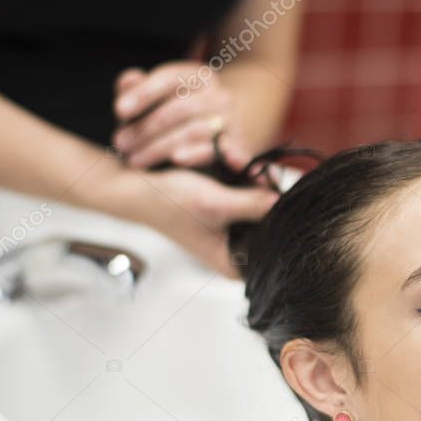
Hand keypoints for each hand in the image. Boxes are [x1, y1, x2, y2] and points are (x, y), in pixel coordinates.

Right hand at [104, 165, 278, 277]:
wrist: (136, 187)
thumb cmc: (168, 202)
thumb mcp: (213, 204)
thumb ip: (252, 205)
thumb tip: (284, 203)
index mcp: (234, 263)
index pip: (275, 244)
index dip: (278, 216)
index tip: (269, 187)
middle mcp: (238, 252)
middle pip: (270, 221)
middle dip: (260, 189)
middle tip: (244, 165)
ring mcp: (235, 231)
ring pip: (261, 203)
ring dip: (250, 176)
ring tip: (230, 157)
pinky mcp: (230, 213)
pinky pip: (249, 192)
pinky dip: (241, 175)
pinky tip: (228, 158)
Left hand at [111, 62, 251, 170]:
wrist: (223, 129)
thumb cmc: (176, 115)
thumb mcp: (157, 97)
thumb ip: (138, 88)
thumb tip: (128, 81)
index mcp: (198, 75)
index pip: (169, 79)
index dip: (143, 93)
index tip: (118, 111)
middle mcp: (218, 94)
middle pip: (179, 109)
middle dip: (146, 128)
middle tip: (120, 144)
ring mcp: (231, 120)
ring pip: (194, 133)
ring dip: (160, 148)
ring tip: (135, 160)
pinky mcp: (238, 146)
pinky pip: (220, 152)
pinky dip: (210, 155)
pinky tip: (187, 160)